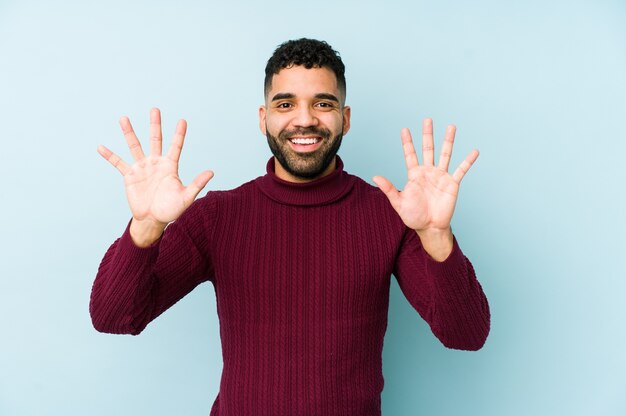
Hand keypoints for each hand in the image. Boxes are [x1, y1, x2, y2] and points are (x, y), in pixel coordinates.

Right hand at [98, 108, 213, 245]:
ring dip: (129, 133)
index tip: (182, 120)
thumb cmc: (171, 210)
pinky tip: (100, 147)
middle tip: (155, 109)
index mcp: (170, 167)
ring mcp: (142, 168)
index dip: (179, 134)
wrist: (152, 219)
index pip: (176, 147)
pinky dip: (109, 156)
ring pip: (135, 146)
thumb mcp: (186, 197)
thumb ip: (197, 184)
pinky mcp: (130, 175)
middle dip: (155, 125)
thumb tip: (212, 172)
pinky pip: (118, 163)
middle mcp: (156, 163)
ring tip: (124, 118)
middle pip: (155, 140)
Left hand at [373, 119, 477, 258]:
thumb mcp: (398, 202)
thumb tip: (375, 177)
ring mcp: (441, 176)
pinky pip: (461, 170)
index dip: (407, 143)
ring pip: (445, 154)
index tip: (404, 129)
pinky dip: (468, 161)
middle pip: (428, 149)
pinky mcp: (452, 184)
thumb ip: (389, 189)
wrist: (429, 227)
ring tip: (451, 127)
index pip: (410, 155)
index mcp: (414, 175)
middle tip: (427, 120)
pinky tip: (474, 151)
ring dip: (448, 141)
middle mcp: (428, 172)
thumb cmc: (413, 216)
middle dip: (427, 135)